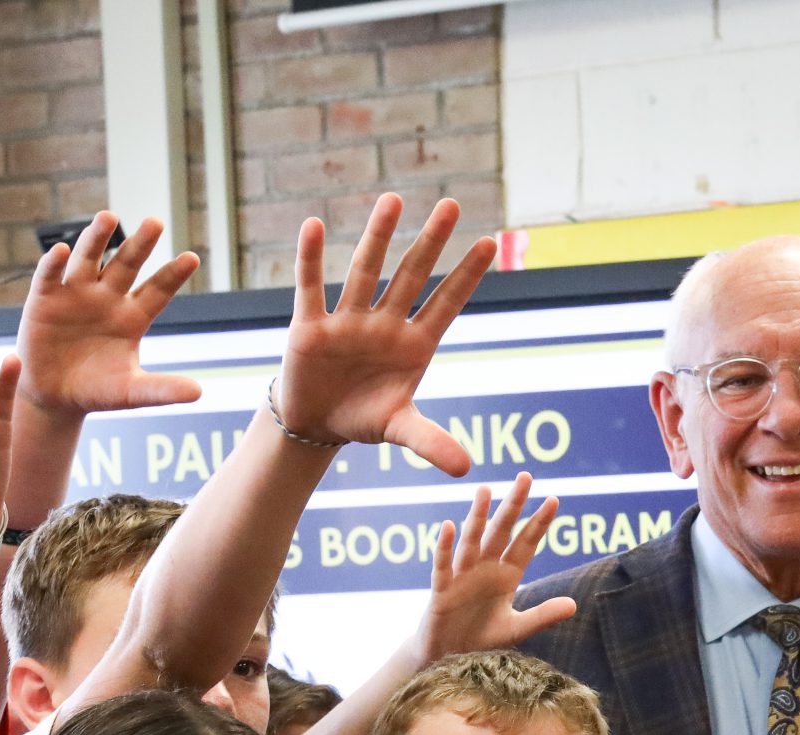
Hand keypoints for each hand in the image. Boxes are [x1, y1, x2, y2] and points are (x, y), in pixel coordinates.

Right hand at [17, 212, 202, 418]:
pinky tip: (61, 251)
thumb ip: (161, 390)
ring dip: (97, 238)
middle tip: (156, 222)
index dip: (173, 274)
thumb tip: (198, 393)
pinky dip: (54, 262)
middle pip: (126, 264)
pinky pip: (50, 275)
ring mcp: (76, 294)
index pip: (158, 290)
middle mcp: (107, 298)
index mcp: (133, 317)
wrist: (55, 398)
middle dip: (140, 244)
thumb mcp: (131, 392)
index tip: (193, 258)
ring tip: (108, 217)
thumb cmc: (97, 391)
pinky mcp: (45, 299)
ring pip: (89, 258)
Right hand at [278, 193, 495, 472]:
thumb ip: (430, 442)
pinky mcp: (309, 327)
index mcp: (414, 345)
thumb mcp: (399, 429)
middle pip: (412, 276)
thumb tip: (467, 469)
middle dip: (431, 243)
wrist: (316, 424)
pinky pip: (310, 287)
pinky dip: (309, 259)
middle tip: (452, 205)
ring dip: (378, 236)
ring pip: (365, 271)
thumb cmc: (364, 418)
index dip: (466, 276)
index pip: (446, 304)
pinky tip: (312, 225)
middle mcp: (384, 324)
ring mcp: (348, 321)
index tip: (490, 243)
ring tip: (393, 199)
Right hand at [415, 472, 575, 659]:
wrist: (449, 659)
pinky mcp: (442, 590)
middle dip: (514, 505)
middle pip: (501, 531)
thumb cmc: (482, 640)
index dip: (538, 523)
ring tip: (485, 490)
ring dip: (478, 516)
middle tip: (525, 476)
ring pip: (472, 540)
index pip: (526, 544)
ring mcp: (462, 576)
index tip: (554, 500)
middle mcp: (485, 569)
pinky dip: (444, 547)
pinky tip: (448, 526)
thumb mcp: (517, 629)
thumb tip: (574, 605)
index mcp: (506, 576)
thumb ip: (542, 616)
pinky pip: (442, 565)